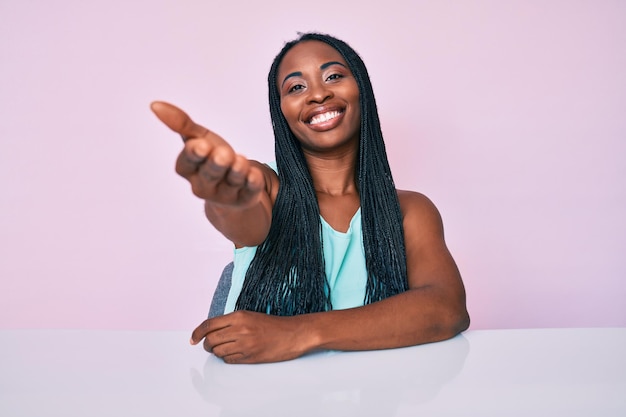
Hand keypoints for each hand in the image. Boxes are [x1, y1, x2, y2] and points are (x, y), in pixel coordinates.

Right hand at [150, 101, 264, 207]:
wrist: (233, 183)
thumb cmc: (211, 157)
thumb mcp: (197, 138)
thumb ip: (180, 124)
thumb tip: (155, 105)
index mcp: (188, 169)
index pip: (188, 162)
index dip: (194, 154)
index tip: (200, 145)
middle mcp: (204, 185)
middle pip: (209, 174)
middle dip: (215, 164)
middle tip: (223, 154)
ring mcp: (225, 194)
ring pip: (231, 182)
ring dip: (236, 172)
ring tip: (240, 161)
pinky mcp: (245, 198)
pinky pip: (249, 191)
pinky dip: (252, 183)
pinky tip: (255, 175)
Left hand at [190, 311, 310, 363]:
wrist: (293, 334)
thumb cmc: (273, 325)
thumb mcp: (250, 316)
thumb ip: (231, 321)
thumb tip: (211, 331)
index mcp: (239, 316)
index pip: (209, 324)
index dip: (197, 333)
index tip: (192, 339)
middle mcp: (239, 329)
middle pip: (211, 340)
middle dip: (207, 345)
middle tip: (210, 345)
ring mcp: (244, 344)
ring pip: (218, 352)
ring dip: (217, 352)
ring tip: (226, 348)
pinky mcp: (250, 356)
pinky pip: (229, 360)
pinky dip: (227, 358)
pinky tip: (234, 353)